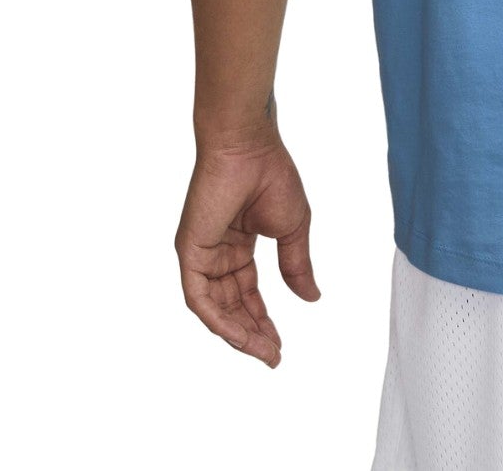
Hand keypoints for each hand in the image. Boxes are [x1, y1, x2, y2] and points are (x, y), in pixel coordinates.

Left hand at [176, 136, 320, 367]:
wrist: (249, 147)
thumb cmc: (271, 176)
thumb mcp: (292, 228)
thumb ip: (296, 265)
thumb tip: (312, 298)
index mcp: (237, 245)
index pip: (247, 293)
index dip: (262, 319)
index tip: (279, 345)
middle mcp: (217, 254)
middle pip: (232, 305)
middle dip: (252, 332)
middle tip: (273, 355)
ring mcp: (201, 254)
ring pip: (215, 308)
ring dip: (238, 333)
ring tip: (263, 351)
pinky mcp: (190, 252)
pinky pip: (200, 298)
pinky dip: (219, 320)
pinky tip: (240, 335)